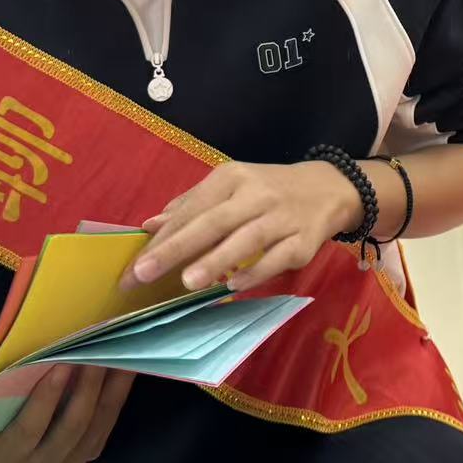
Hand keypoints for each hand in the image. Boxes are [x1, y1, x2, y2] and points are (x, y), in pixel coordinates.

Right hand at [0, 364, 134, 462]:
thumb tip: (36, 351)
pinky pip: (109, 420)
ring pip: (96, 424)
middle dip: (87, 385)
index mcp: (6, 455)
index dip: (45, 398)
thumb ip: (9, 376)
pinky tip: (126, 364)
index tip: (60, 364)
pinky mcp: (91, 451)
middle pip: (71, 427)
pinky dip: (118, 391)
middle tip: (97, 350)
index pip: (28, 430)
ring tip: (118, 352)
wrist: (12, 409)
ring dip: (109, 386)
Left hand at [126, 161, 355, 293]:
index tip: (132, 267)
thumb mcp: (231, 187)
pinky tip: (234, 285)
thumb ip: (191, 206)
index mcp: (231, 178)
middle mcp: (256, 194)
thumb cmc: (269, 192)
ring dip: (216, 260)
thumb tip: (150, 226)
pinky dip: (256, 270)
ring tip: (187, 282)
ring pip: (246, 239)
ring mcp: (282, 217)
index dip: (161, 238)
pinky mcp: (305, 240)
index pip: (191, 209)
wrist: (329, 189)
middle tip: (143, 273)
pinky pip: (278, 257)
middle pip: (212, 222)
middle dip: (176, 249)